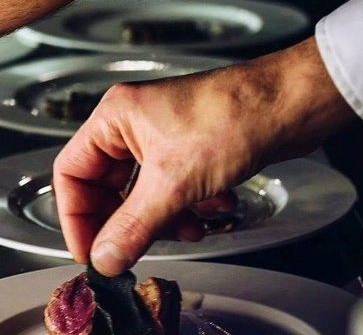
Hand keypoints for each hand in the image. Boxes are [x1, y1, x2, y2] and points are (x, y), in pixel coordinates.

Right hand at [53, 37, 354, 275]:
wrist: (290, 104)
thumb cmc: (233, 115)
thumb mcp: (174, 183)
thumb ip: (134, 226)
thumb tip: (105, 257)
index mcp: (113, 118)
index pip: (71, 172)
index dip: (76, 216)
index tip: (90, 251)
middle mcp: (132, 125)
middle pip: (107, 187)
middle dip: (128, 221)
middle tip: (135, 250)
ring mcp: (161, 137)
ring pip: (142, 193)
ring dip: (163, 218)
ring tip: (188, 228)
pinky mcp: (190, 150)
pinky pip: (172, 190)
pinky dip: (188, 207)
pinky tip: (213, 208)